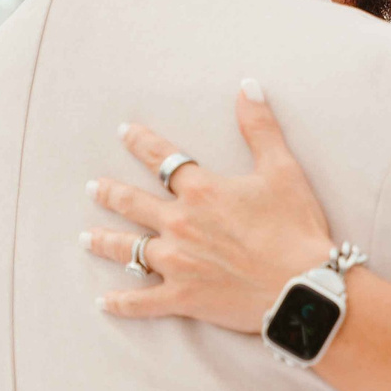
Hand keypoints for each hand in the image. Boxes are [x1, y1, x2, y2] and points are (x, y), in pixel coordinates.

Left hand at [83, 85, 337, 330]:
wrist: (303, 287)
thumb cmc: (296, 229)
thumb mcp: (282, 170)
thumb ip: (260, 128)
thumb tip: (248, 87)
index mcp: (201, 191)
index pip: (162, 159)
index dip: (141, 143)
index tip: (124, 133)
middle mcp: (180, 224)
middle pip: (133, 203)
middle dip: (109, 193)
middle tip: (93, 187)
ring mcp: (177, 263)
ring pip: (128, 250)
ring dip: (105, 242)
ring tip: (87, 237)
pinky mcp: (183, 297)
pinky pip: (142, 302)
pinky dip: (122, 303)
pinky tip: (104, 302)